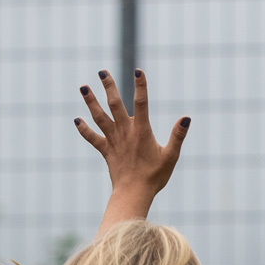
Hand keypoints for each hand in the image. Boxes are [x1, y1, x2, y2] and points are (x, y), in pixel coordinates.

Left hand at [74, 69, 190, 226]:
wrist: (134, 194)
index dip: (140, 86)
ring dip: (91, 102)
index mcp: (142, 131)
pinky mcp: (106, 151)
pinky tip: (77, 120)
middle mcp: (125, 132)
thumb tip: (186, 118)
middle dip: (108, 87)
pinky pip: (93, 138)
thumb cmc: (155, 176)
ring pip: (99, 117)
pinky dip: (84, 129)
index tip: (138, 70)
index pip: (141, 103)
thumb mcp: (171, 156)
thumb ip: (178, 135)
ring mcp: (113, 141)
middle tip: (102, 71)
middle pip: (114, 104)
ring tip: (83, 87)